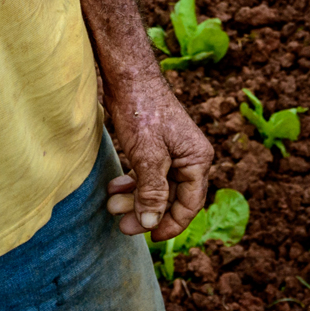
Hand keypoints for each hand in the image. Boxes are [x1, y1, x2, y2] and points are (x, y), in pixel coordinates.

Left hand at [103, 71, 212, 241]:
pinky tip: (115, 188)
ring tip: (111, 205)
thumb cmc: (142, 110)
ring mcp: (171, 150)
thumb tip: (150, 223)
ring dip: (135, 198)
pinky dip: (132, 182)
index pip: (189, 204)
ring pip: (156, 186)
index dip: (171, 223)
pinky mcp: (154, 144)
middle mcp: (188, 157)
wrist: (127, 74)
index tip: (149, 236)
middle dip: (146, 212)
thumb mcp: (148, 155)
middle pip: (171, 196)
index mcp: (197, 159)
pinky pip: (147, 172)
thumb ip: (152, 191)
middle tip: (122, 224)